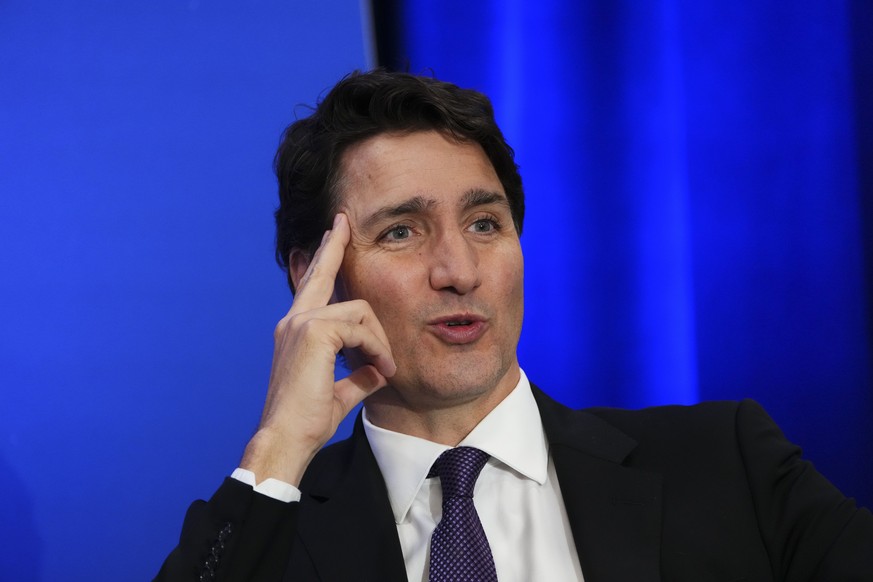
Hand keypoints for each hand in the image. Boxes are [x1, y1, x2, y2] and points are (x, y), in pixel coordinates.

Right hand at [240, 213, 395, 485]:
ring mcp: (301, 323)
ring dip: (379, 339)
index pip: (312, 285)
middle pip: (323, 273)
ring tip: (385, 367)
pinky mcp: (314, 333)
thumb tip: (379, 369)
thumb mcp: (340, 392)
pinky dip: (376, 349)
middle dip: (336, 246)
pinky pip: (360, 329)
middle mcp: (294, 320)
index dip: (324, 256)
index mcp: (296, 330)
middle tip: (343, 223)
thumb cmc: (307, 421)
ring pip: (359, 310)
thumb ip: (358, 375)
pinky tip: (381, 369)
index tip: (334, 232)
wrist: (285, 439)